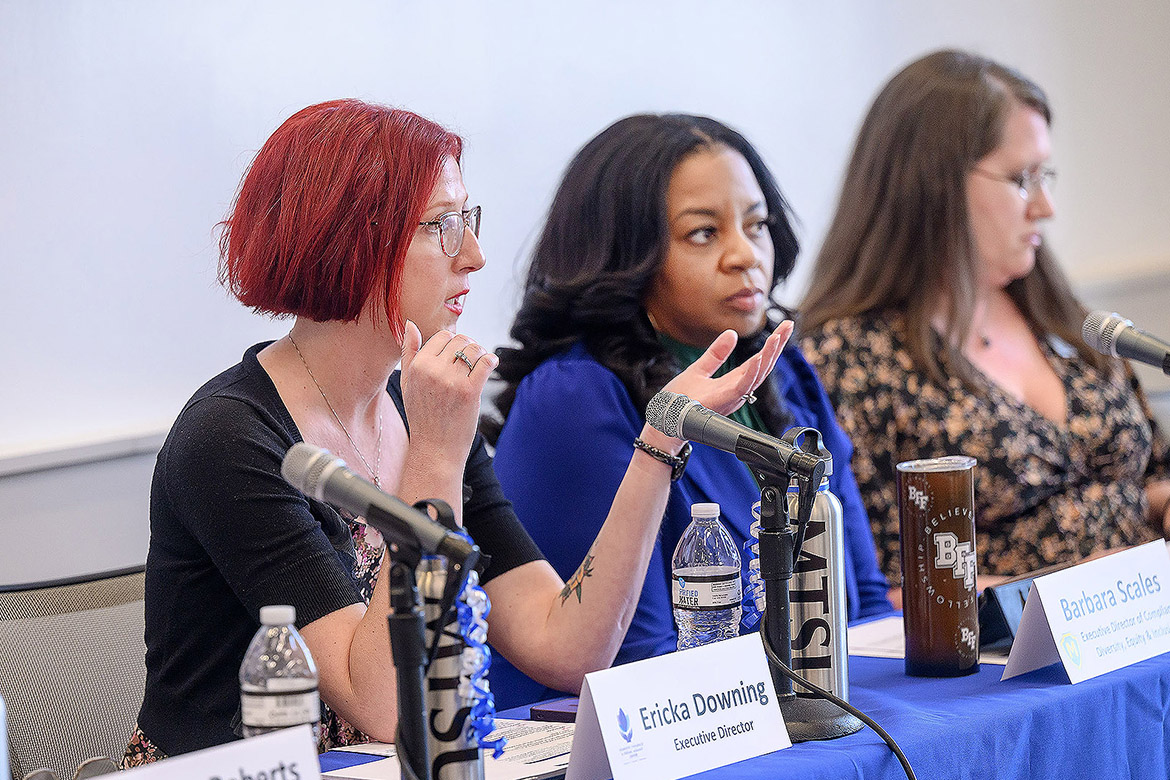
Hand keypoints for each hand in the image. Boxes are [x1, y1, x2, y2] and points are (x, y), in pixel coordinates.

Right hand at [399, 321, 498, 466]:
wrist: (435, 449)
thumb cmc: (422, 416)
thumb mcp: (407, 383)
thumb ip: (408, 352)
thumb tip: (410, 324)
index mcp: (417, 366)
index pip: (442, 336)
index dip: (453, 343)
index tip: (457, 355)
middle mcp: (433, 370)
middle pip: (460, 340)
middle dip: (468, 346)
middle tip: (470, 360)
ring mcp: (452, 381)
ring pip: (474, 349)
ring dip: (481, 353)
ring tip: (479, 364)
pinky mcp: (470, 391)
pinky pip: (486, 362)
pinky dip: (491, 360)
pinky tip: (490, 364)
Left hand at [663, 322, 791, 416]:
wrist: (665, 420)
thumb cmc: (679, 400)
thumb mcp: (699, 369)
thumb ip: (716, 353)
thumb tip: (731, 333)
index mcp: (732, 382)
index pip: (758, 361)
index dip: (772, 345)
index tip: (783, 327)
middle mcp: (736, 391)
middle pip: (763, 367)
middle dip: (777, 347)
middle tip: (788, 326)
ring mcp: (731, 398)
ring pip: (757, 376)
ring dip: (769, 356)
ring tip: (777, 337)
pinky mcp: (722, 402)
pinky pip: (742, 387)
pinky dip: (752, 373)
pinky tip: (759, 357)